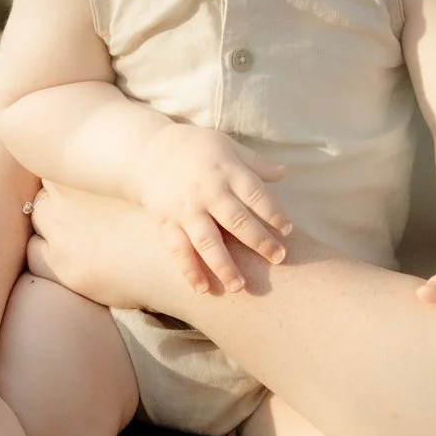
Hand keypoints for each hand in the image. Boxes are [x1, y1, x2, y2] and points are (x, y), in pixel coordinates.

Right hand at [134, 125, 287, 295]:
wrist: (147, 151)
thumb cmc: (196, 148)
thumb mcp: (227, 146)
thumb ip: (255, 164)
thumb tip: (285, 173)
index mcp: (226, 171)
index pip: (255, 195)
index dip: (273, 213)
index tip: (288, 230)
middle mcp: (207, 192)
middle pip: (236, 220)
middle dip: (258, 241)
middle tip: (278, 259)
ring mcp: (186, 210)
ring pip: (207, 241)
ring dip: (223, 264)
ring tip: (239, 286)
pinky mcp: (167, 224)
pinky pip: (179, 250)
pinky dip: (189, 270)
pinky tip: (202, 289)